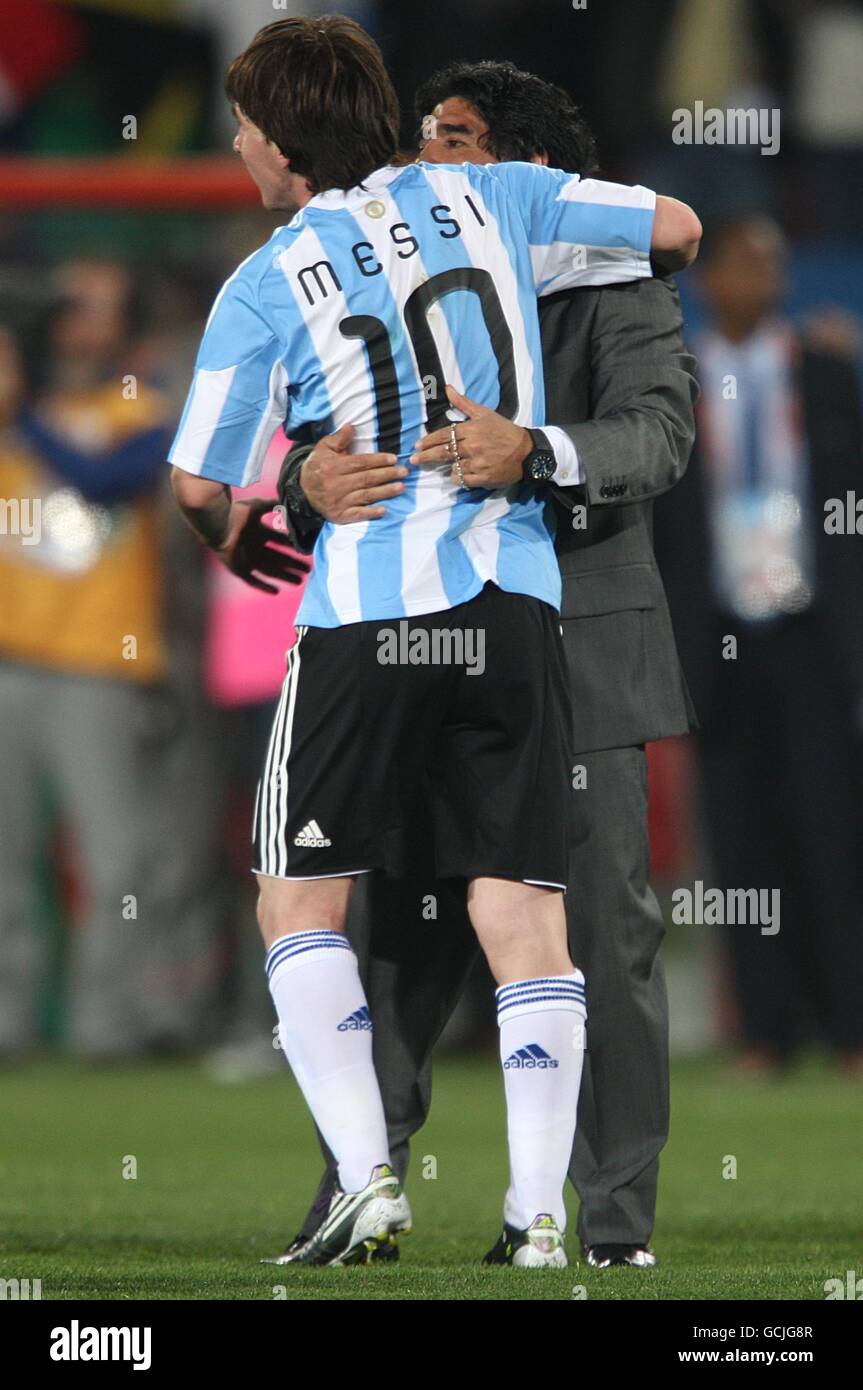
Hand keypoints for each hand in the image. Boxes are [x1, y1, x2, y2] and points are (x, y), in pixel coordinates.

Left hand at [215, 498, 309, 593]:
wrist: (218, 525)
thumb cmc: (236, 514)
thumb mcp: (257, 507)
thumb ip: (271, 505)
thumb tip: (286, 503)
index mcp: (259, 533)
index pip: (279, 541)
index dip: (291, 546)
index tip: (304, 550)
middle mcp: (254, 547)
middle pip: (278, 559)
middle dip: (292, 565)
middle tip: (308, 571)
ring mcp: (247, 559)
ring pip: (270, 570)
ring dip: (284, 576)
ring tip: (299, 582)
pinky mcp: (239, 569)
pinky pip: (253, 580)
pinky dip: (264, 586)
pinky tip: (276, 591)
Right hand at [301, 422, 407, 522]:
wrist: (302, 490)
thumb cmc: (317, 466)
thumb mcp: (324, 448)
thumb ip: (339, 438)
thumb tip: (351, 426)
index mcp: (333, 466)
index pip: (360, 462)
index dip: (378, 460)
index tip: (394, 459)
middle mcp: (336, 484)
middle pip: (366, 479)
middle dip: (387, 475)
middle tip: (404, 472)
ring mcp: (338, 501)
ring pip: (365, 496)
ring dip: (385, 492)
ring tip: (401, 487)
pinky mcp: (339, 515)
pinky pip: (357, 515)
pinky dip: (370, 513)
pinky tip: (384, 510)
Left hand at [410, 385, 531, 487]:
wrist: (527, 452)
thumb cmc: (504, 430)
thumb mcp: (485, 413)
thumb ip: (463, 403)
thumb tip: (447, 388)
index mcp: (471, 429)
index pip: (443, 435)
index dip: (428, 441)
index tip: (418, 446)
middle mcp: (472, 446)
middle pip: (442, 453)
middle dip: (425, 457)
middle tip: (414, 461)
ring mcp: (477, 463)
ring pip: (452, 468)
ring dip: (447, 467)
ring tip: (448, 466)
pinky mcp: (483, 478)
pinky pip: (462, 480)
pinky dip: (459, 478)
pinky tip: (461, 473)